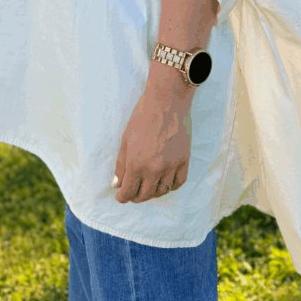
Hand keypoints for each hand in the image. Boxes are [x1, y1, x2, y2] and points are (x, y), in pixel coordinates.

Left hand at [113, 83, 191, 203]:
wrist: (166, 102)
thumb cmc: (142, 117)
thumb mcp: (125, 140)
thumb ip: (121, 164)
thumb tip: (116, 184)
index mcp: (136, 164)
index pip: (129, 191)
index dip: (123, 197)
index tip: (121, 197)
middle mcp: (154, 169)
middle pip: (145, 195)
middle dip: (136, 197)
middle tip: (133, 194)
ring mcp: (171, 166)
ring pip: (162, 191)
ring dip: (153, 194)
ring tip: (148, 189)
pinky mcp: (184, 160)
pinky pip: (178, 182)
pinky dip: (171, 186)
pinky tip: (165, 183)